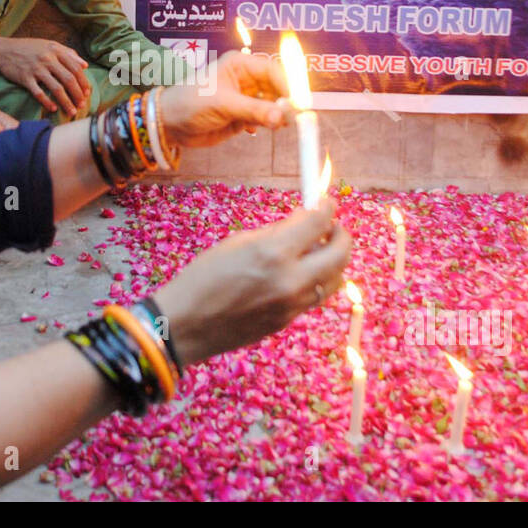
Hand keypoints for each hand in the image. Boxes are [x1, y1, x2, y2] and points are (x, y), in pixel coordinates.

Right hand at [0, 36, 89, 118]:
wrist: (4, 50)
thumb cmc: (29, 48)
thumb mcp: (50, 45)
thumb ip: (68, 53)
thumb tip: (85, 65)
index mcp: (55, 50)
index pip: (75, 68)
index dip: (83, 82)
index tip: (87, 93)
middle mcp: (47, 59)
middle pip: (68, 79)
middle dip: (77, 94)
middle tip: (82, 105)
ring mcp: (36, 69)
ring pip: (56, 88)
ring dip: (66, 102)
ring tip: (72, 111)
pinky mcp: (25, 78)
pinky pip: (38, 93)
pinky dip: (47, 102)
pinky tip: (53, 109)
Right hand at [152, 201, 351, 365]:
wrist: (185, 324)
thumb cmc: (203, 278)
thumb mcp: (237, 243)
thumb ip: (276, 231)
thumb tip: (303, 219)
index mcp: (273, 253)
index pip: (318, 223)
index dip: (326, 208)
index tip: (325, 202)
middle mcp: (290, 280)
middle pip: (340, 253)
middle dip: (341, 234)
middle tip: (332, 226)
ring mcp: (292, 304)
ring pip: (335, 279)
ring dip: (333, 260)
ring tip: (319, 250)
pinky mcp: (289, 321)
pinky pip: (316, 296)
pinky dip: (317, 279)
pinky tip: (302, 272)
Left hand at [156, 51, 288, 148]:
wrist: (170, 124)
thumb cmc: (190, 103)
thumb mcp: (223, 104)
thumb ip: (253, 110)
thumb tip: (280, 118)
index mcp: (240, 64)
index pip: (273, 70)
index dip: (289, 85)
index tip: (299, 103)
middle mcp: (246, 79)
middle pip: (278, 87)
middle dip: (285, 102)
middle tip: (291, 118)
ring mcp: (246, 98)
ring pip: (273, 104)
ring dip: (276, 115)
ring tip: (274, 126)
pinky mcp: (244, 115)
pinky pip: (264, 119)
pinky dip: (265, 125)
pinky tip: (251, 130)